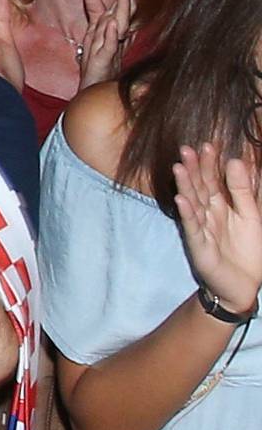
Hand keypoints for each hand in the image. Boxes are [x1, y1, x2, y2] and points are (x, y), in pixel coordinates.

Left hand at [78, 0, 136, 87]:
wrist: (95, 88)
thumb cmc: (98, 61)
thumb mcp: (94, 31)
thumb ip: (95, 12)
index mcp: (116, 27)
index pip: (122, 3)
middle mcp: (118, 35)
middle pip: (125, 9)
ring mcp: (113, 47)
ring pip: (121, 25)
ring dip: (123, 7)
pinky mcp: (105, 60)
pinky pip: (109, 46)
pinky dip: (111, 35)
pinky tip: (112, 23)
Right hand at [174, 142, 261, 315]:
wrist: (245, 285)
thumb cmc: (247, 250)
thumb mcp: (250, 216)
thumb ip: (242, 190)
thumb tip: (235, 160)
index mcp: (219, 205)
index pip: (211, 180)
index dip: (209, 164)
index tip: (208, 145)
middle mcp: (206, 214)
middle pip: (198, 188)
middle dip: (193, 169)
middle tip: (187, 149)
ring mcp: (201, 229)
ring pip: (191, 204)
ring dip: (184, 186)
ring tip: (179, 168)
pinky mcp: (199, 246)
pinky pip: (192, 228)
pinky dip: (187, 214)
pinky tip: (182, 201)